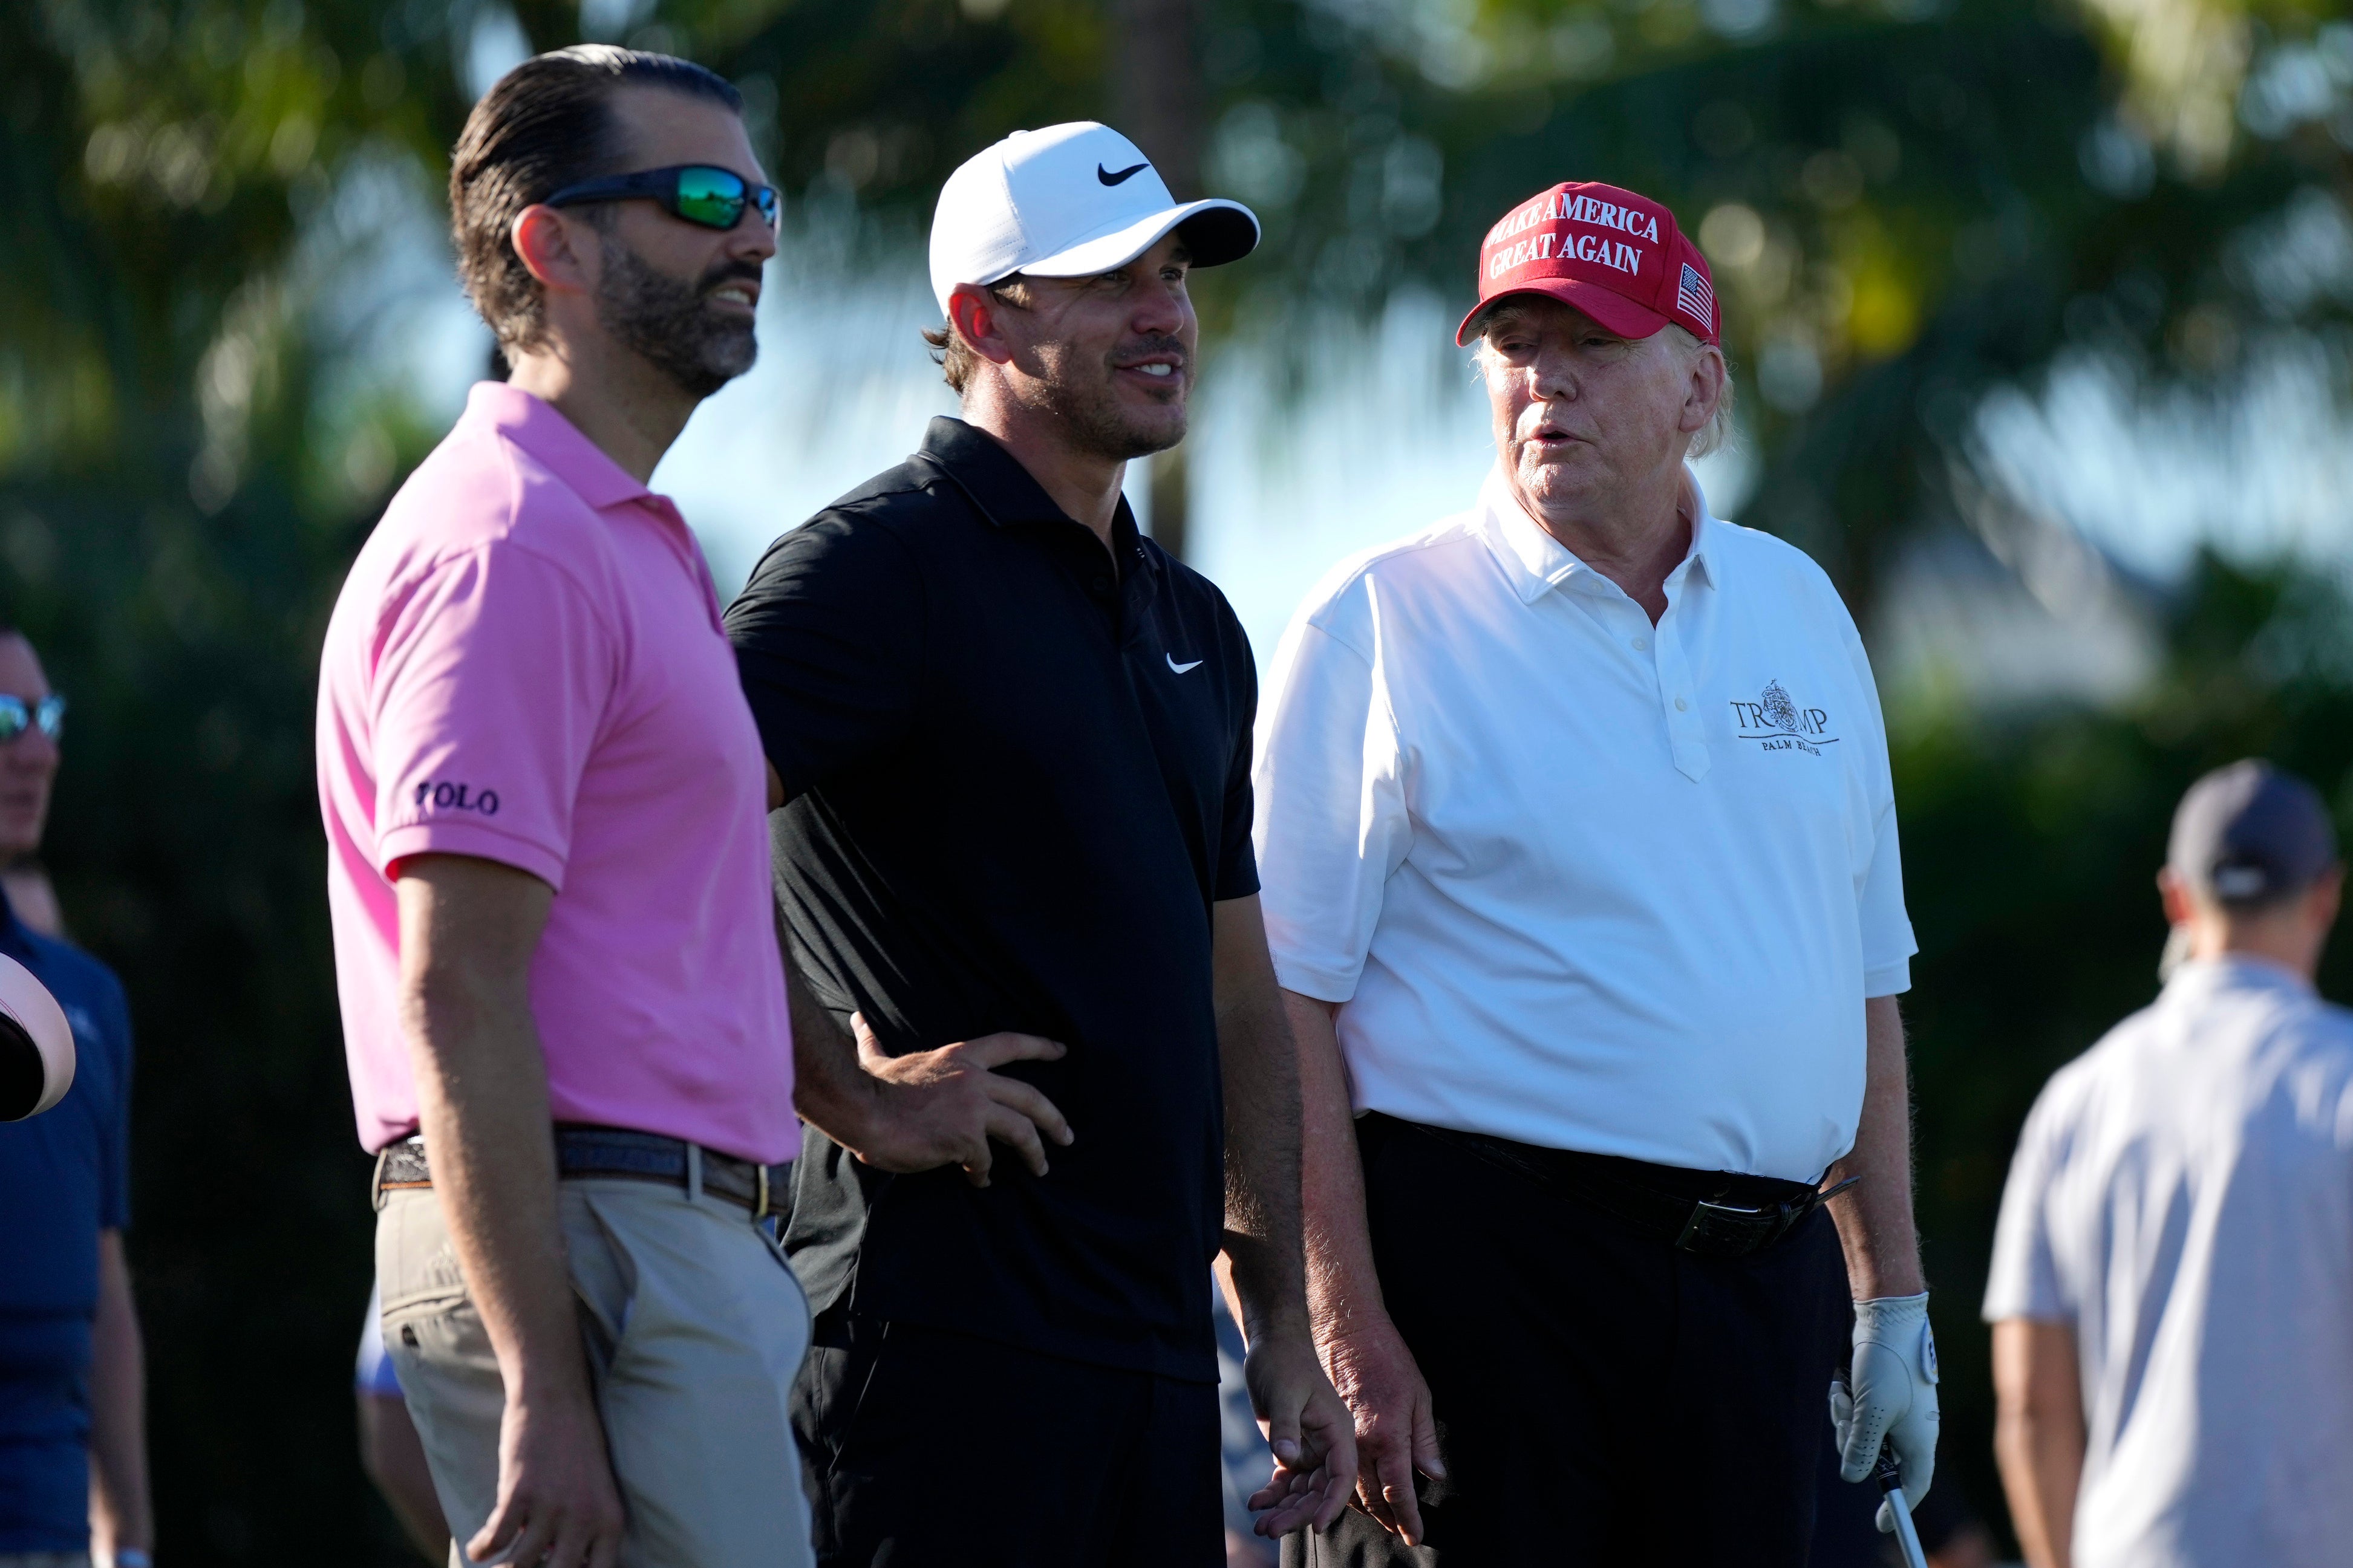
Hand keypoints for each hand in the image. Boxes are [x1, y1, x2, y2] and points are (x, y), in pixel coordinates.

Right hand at [468, 1385, 624, 1567]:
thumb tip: (558, 1563)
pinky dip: (481, 1550)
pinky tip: (478, 1549)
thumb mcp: (597, 1492)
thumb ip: (584, 1532)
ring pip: (521, 1565)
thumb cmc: (577, 1448)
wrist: (557, 1398)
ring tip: (496, 1567)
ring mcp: (552, 1506)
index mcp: (610, 1521)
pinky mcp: (521, 1492)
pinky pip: (495, 1540)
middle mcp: (585, 1518)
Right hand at [846, 1013, 1072, 1186]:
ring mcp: (973, 1108)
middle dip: (1055, 1119)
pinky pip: (987, 1161)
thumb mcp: (878, 1058)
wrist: (862, 1110)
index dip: (1040, 1046)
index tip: (1062, 1051)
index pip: (1011, 1044)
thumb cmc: (869, 1087)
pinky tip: (981, 1181)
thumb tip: (857, 1019)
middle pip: (1032, 1097)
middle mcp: (975, 1078)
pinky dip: (986, 1174)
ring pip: (1023, 1131)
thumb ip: (873, 1042)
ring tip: (1041, 1168)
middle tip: (1067, 1137)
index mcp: (960, 1056)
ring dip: (1036, 1153)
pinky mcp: (966, 1139)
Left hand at [1241, 1327, 1357, 1537]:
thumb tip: (1287, 1459)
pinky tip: (1255, 1503)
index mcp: (1338, 1433)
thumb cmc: (1282, 1362)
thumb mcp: (1284, 1392)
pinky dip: (1272, 1494)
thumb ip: (1286, 1426)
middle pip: (1318, 1491)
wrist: (1271, 1345)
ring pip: (1301, 1491)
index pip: (1341, 1477)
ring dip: (1283, 1510)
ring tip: (1260, 1526)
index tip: (1318, 1526)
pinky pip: (1285, 1480)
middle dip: (1297, 1514)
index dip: (1331, 1504)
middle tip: (1270, 1530)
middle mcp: (1328, 1446)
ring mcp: (1310, 1449)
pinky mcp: (1291, 1448)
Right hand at [1323, 1316, 1445, 1544]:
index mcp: (1388, 1436)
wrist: (1347, 1330)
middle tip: (1399, 1530)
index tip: (1415, 1535)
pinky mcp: (1326, 1428)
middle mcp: (1361, 1443)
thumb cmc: (1388, 1359)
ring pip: (1351, 1487)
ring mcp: (1340, 1437)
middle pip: (1372, 1497)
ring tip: (1382, 1517)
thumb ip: (1425, 1440)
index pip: (1398, 1492)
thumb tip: (1435, 1475)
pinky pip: (1336, 1468)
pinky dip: (1347, 1485)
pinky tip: (1357, 1490)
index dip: (1408, 1518)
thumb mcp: (1420, 1396)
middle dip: (1387, 1519)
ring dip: (1366, 1507)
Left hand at [1832, 1293, 1939, 1532]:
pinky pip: (1858, 1416)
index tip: (1882, 1524)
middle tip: (1847, 1419)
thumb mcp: (1872, 1411)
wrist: (1888, 1320)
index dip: (1899, 1506)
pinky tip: (1840, 1387)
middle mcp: (1911, 1429)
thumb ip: (1862, 1448)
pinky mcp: (1880, 1397)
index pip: (1914, 1484)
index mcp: (1920, 1439)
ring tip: (1844, 1395)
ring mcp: (1895, 1413)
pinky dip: (1846, 1406)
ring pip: (1862, 1436)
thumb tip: (1853, 1478)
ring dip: (1846, 1420)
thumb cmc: (1888, 1365)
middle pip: (1877, 1460)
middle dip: (1853, 1444)